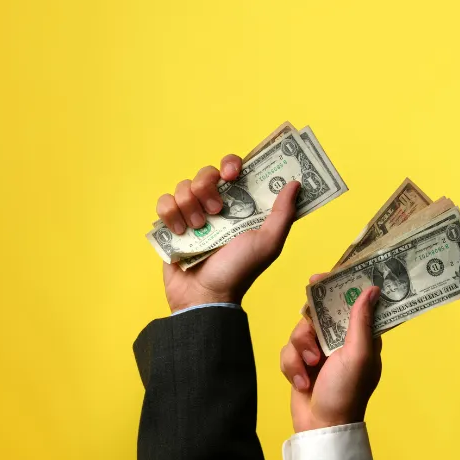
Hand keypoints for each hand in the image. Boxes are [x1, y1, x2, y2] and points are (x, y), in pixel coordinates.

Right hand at [155, 154, 301, 312]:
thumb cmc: (240, 270)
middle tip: (216, 210)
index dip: (232, 164)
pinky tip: (180, 232)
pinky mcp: (171, 224)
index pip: (235, 168)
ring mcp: (192, 213)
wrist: (205, 296)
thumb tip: (295, 183)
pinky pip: (164, 202)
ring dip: (190, 205)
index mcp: (241, 205)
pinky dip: (170, 214)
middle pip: (207, 173)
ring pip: (184, 186)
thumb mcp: (268, 242)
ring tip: (198, 229)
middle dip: (208, 186)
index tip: (232, 174)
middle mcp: (217, 205)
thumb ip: (283, 213)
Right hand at [281, 280, 382, 431]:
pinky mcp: (300, 362)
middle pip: (320, 311)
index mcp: (361, 336)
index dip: (339, 287)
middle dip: (312, 317)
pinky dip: (291, 365)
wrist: (320, 426)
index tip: (324, 277)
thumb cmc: (346, 392)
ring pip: (301, 329)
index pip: (352, 302)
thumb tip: (373, 289)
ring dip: (301, 348)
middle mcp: (340, 340)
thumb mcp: (359, 354)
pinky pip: (288, 349)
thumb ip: (361, 321)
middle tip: (307, 312)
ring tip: (310, 365)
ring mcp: (319, 351)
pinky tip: (300, 382)